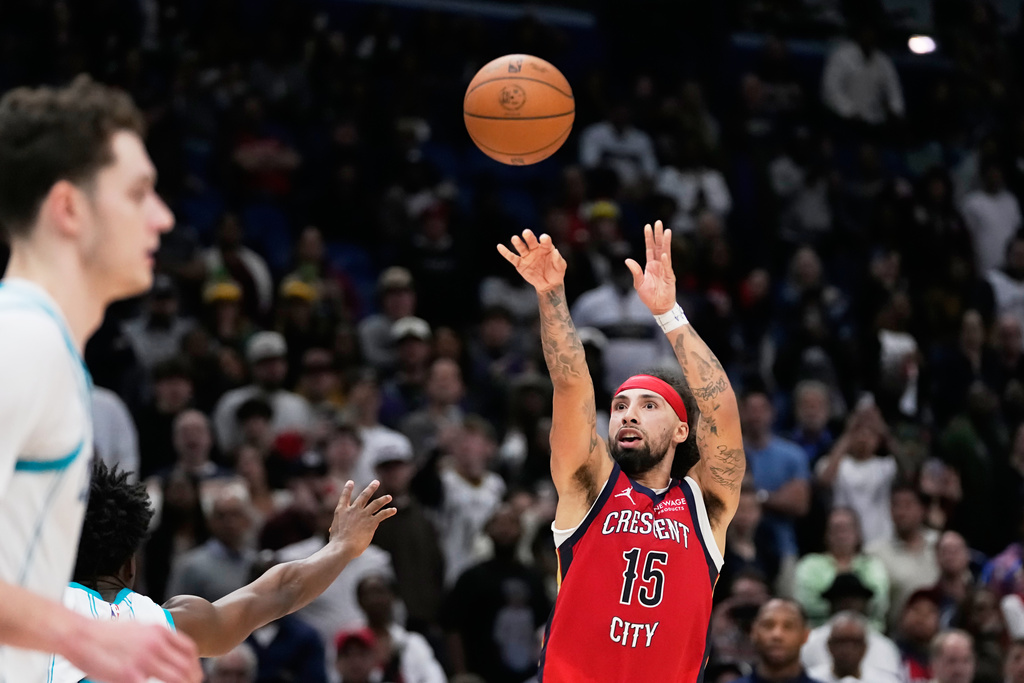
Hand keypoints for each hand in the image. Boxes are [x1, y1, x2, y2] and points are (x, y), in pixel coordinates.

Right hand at [67, 620, 201, 682]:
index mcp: (158, 631)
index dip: (195, 664)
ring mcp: (144, 659)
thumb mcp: (138, 626)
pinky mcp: (130, 675)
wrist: (80, 635)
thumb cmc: (105, 633)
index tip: (196, 673)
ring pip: (176, 677)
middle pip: (185, 666)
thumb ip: (155, 638)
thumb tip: (167, 649)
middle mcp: (155, 644)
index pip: (188, 649)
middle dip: (192, 678)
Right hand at [328, 480, 396, 555]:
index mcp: (341, 511)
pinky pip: (382, 514)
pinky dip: (389, 511)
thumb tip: (332, 530)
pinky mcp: (371, 522)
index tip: (350, 482)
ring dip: (383, 499)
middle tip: (376, 482)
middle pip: (364, 495)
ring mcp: (363, 515)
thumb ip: (336, 528)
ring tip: (389, 496)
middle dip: (371, 488)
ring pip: (376, 503)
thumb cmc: (336, 543)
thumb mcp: (333, 532)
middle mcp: (353, 510)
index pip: (344, 497)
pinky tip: (394, 510)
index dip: (347, 489)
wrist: (342, 547)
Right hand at [496, 230, 565, 292]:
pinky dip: (505, 252)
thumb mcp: (561, 266)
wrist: (548, 284)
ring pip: (521, 248)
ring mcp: (527, 256)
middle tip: (526, 232)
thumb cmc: (556, 272)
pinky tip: (499, 246)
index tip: (543, 238)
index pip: (545, 241)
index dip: (544, 239)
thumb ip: (558, 259)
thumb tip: (555, 251)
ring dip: (518, 243)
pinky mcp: (520, 264)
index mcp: (546, 247)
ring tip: (515, 238)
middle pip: (531, 241)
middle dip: (529, 237)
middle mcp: (535, 249)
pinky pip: (512, 257)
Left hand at [624, 220, 675, 314]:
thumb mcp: (639, 283)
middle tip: (658, 222)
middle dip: (658, 235)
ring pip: (665, 253)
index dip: (649, 238)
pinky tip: (663, 254)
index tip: (648, 226)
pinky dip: (664, 261)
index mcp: (651, 265)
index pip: (650, 248)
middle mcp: (659, 265)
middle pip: (658, 247)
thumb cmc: (649, 296)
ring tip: (666, 231)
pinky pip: (667, 267)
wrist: (659, 307)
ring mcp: (665, 270)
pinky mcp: (670, 277)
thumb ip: (635, 271)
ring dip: (665, 242)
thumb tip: (627, 260)